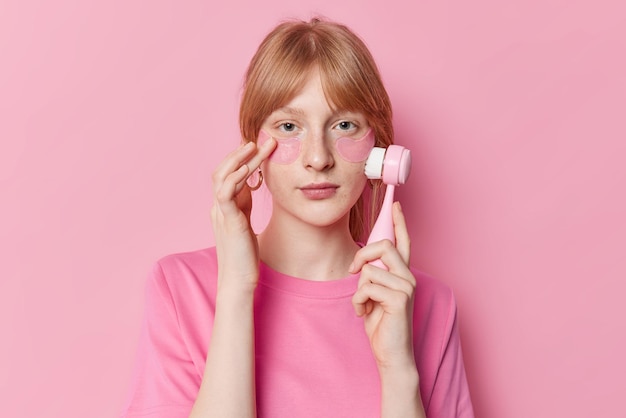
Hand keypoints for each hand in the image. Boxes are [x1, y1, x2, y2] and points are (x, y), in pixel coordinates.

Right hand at [210, 138, 275, 291]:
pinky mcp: (227, 221)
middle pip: (223, 170)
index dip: (241, 158)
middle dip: (240, 153)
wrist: (238, 280)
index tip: (258, 145)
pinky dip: (234, 178)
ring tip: (254, 146)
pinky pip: (225, 194)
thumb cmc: (244, 255)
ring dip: (238, 159)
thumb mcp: (245, 223)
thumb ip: (244, 204)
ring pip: (222, 177)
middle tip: (259, 139)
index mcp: (224, 206)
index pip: (229, 174)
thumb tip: (251, 184)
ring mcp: (221, 213)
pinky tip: (246, 168)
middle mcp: (219, 206)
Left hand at [351, 202, 415, 370]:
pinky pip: (366, 287)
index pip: (403, 242)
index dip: (399, 222)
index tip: (395, 204)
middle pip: (382, 246)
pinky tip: (364, 313)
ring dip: (358, 290)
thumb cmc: (381, 325)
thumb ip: (374, 276)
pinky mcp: (399, 299)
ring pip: (368, 270)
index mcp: (403, 274)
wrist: (391, 354)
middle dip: (361, 256)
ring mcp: (406, 287)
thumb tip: (362, 262)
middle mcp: (408, 277)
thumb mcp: (374, 295)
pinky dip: (358, 302)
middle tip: (352, 272)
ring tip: (364, 306)